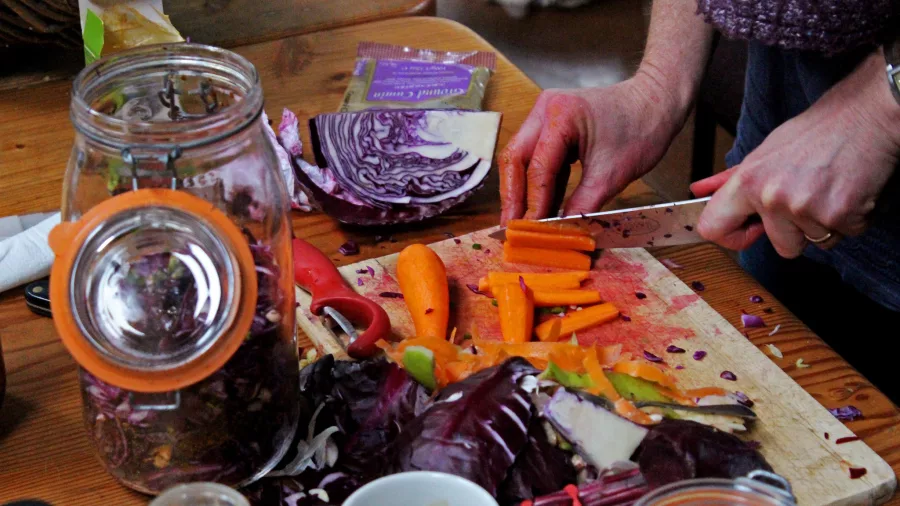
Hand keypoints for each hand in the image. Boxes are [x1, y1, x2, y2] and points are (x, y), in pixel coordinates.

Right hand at [498, 75, 684, 223]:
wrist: (656, 102)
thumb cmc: (641, 129)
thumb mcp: (612, 174)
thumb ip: (583, 205)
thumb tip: (561, 232)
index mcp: (560, 115)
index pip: (537, 167)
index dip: (532, 203)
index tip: (529, 231)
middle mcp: (545, 110)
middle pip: (515, 158)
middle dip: (513, 196)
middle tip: (510, 228)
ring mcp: (545, 115)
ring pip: (521, 157)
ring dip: (520, 190)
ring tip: (519, 221)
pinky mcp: (551, 125)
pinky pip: (536, 156)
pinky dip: (537, 182)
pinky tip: (538, 206)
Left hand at [693, 51, 899, 257]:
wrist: (868, 114)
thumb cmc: (817, 131)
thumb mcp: (765, 152)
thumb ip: (731, 179)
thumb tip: (699, 191)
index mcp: (748, 182)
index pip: (713, 229)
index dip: (733, 237)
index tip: (751, 229)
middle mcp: (773, 198)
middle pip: (781, 246)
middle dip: (796, 230)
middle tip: (809, 194)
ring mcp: (806, 209)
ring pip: (814, 242)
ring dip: (825, 223)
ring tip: (830, 188)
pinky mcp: (841, 215)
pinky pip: (843, 235)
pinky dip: (850, 219)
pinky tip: (849, 190)